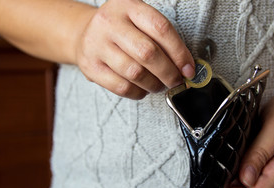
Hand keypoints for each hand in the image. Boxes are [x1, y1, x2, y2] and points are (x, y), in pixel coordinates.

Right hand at [75, 0, 194, 98]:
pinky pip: (121, 87)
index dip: (179, 52)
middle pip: (148, 53)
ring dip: (154, 84)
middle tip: (176, 80)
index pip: (161, 28)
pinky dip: (138, 92)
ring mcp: (97, 45)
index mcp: (128, 6)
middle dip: (168, 72)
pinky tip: (143, 89)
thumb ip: (161, 39)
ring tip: (159, 85)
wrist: (84, 34)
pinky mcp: (90, 67)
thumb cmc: (120, 30)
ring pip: (135, 73)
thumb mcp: (139, 21)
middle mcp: (110, 22)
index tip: (189, 69)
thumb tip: (186, 66)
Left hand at [218, 83, 273, 187]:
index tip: (214, 186)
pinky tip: (225, 159)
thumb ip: (260, 154)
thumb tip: (246, 179)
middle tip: (209, 174)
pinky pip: (247, 171)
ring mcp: (271, 168)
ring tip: (214, 166)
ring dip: (230, 179)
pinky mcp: (266, 160)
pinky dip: (235, 168)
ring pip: (246, 184)